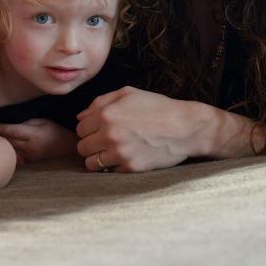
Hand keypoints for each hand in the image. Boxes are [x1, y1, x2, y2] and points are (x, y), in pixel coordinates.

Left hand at [0, 118, 77, 163]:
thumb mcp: (42, 121)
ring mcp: (29, 156)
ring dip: (2, 145)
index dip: (1, 128)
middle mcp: (29, 147)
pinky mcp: (29, 162)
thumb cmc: (54, 130)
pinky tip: (3, 150)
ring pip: (10, 150)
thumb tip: (11, 124)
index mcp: (33, 134)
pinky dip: (9, 153)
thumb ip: (27, 122)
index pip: (12, 131)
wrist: (65, 146)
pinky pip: (15, 158)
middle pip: (9, 141)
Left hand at [76, 86, 250, 171]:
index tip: (99, 129)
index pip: (79, 128)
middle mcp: (110, 135)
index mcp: (107, 115)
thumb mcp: (128, 94)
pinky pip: (109, 172)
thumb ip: (100, 102)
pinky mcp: (131, 168)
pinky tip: (125, 158)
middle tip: (105, 141)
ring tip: (111, 152)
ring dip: (98, 158)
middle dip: (91, 144)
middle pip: (82, 147)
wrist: (186, 128)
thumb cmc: (157, 107)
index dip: (89, 128)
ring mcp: (120, 153)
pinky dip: (113, 167)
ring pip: (91, 163)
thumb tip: (80, 116)